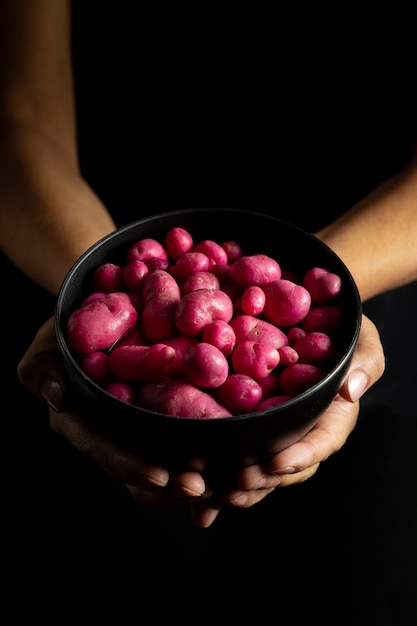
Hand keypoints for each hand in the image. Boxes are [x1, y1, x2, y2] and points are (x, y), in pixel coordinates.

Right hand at [17, 317, 210, 506]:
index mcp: (83, 423)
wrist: (98, 308)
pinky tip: (239, 452)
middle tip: (205, 487)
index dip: (132, 465)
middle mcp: (116, 430)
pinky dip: (212, 443)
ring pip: (170, 457)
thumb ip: (42, 371)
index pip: (105, 450)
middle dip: (173, 481)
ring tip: (229, 478)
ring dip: (199, 470)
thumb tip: (57, 398)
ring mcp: (142, 421)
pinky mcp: (167, 406)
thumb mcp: (46, 345)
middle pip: (143, 466)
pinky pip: (189, 431)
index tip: (162, 475)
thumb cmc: (66, 330)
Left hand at [191, 314, 384, 526]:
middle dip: (261, 481)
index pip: (320, 443)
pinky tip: (191, 482)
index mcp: (330, 418)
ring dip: (234, 486)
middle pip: (284, 467)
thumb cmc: (343, 331)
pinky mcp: (246, 420)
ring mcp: (272, 429)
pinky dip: (214, 469)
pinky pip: (232, 446)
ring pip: (256, 467)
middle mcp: (300, 431)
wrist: (313, 317)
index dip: (300, 457)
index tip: (276, 463)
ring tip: (210, 495)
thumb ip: (365, 362)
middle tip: (237, 485)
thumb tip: (351, 390)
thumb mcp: (362, 340)